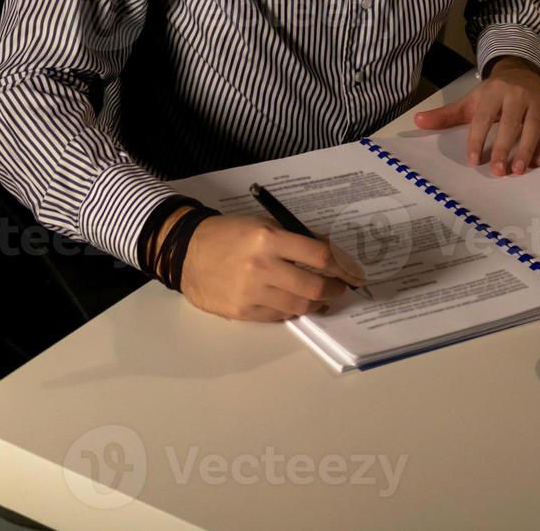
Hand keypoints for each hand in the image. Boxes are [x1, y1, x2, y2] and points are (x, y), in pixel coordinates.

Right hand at [158, 212, 365, 320]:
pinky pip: (278, 316)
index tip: (353, 273)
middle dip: (335, 290)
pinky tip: (295, 303)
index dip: (343, 266)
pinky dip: (292, 310)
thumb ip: (296, 239)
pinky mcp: (241, 312)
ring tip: (321, 298)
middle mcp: (261, 267)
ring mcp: (250, 293)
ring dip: (316, 303)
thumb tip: (330, 253)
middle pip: (314, 286)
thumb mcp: (263, 225)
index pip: (319, 255)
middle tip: (340, 288)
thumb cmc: (228, 234)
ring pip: (299, 305)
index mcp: (268, 239)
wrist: (186, 252)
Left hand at [413, 56, 539, 175]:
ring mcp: (537, 102)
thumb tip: (418, 120)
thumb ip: (447, 115)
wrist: (524, 72)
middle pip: (511, 123)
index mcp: (494, 91)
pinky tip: (535, 163)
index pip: (484, 117)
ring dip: (526, 150)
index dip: (478, 139)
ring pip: (533, 127)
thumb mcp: (471, 101)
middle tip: (498, 172)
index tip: (473, 160)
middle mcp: (517, 95)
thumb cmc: (495, 92)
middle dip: (503, 148)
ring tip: (517, 171)